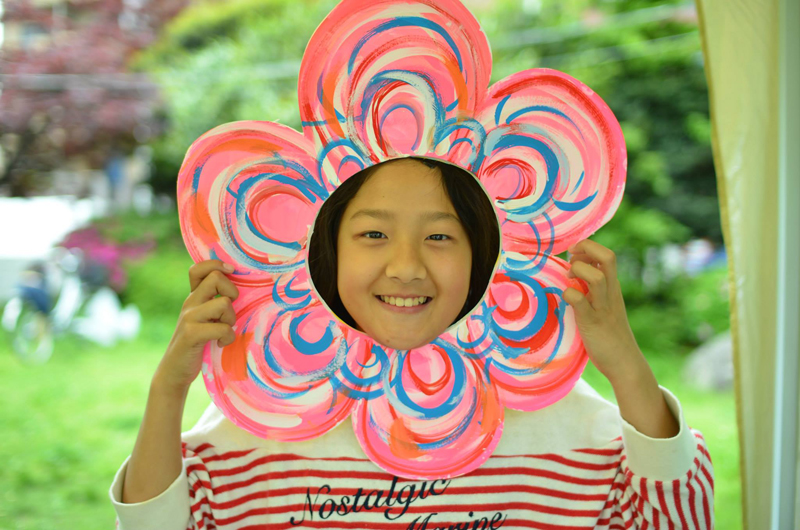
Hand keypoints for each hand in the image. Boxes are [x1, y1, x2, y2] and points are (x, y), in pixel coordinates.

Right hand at [153, 260, 238, 394]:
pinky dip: (228, 337)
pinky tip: (221, 343)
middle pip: (216, 278)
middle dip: (231, 292)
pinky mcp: (191, 334)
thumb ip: (213, 303)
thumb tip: (238, 289)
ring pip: (224, 303)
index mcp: (193, 297)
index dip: (216, 265)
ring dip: (231, 319)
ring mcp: (189, 318)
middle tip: (228, 312)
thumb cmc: (196, 344)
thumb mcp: (203, 319)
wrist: (174, 371)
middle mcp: (189, 303)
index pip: (198, 269)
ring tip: (224, 331)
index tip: (230, 273)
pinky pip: (222, 328)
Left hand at [560, 239, 643, 383]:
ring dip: (579, 271)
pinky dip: (569, 295)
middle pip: (608, 257)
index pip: (607, 255)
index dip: (589, 247)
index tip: (574, 255)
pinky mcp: (593, 323)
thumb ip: (593, 291)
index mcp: (613, 287)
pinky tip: (565, 299)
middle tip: (571, 260)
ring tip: (569, 279)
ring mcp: (603, 307)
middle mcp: (611, 293)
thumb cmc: (609, 334)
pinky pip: (580, 302)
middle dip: (586, 249)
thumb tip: (572, 276)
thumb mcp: (604, 305)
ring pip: (597, 277)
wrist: (625, 363)